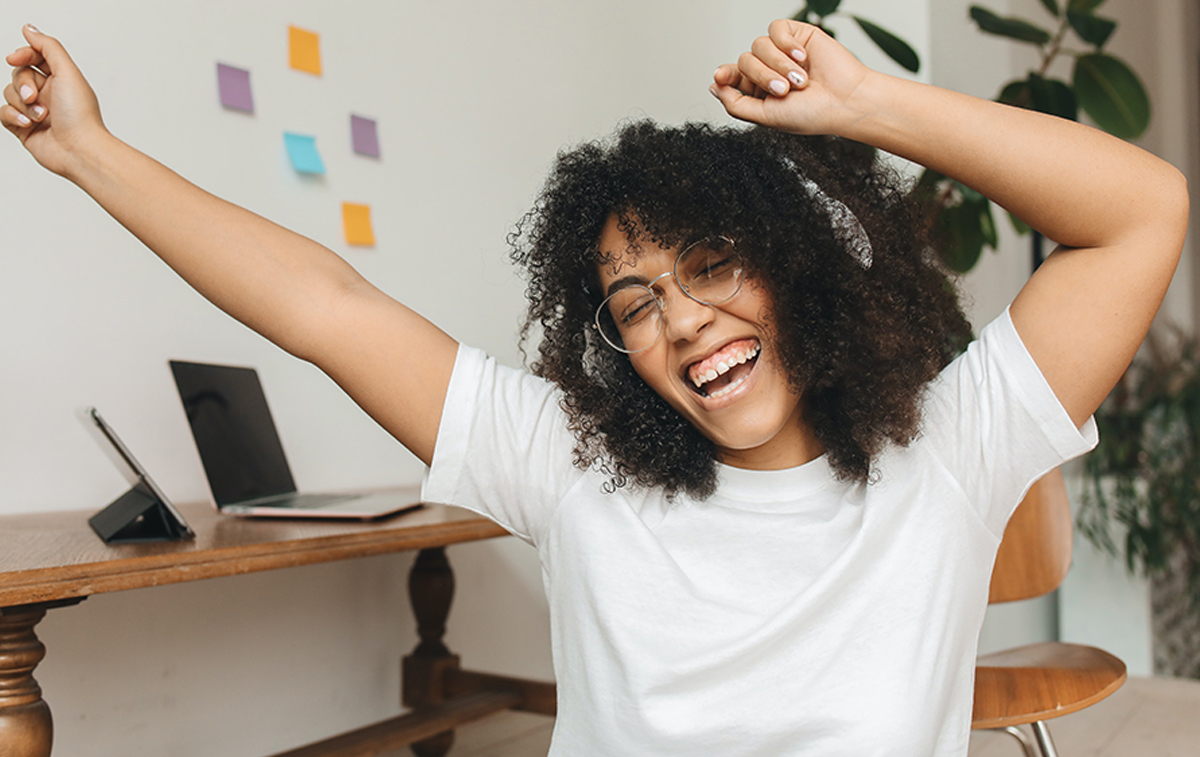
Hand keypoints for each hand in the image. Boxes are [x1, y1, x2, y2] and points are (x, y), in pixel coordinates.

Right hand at [3, 25, 106, 176]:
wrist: (79, 150)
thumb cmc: (80, 115)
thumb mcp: (68, 72)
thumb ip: (48, 47)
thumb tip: (29, 29)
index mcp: (61, 79)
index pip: (33, 57)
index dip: (22, 54)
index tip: (15, 58)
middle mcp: (48, 93)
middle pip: (18, 74)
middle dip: (23, 83)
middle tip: (35, 96)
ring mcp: (35, 110)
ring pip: (9, 93)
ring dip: (22, 104)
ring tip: (41, 116)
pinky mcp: (23, 128)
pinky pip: (4, 113)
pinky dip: (14, 117)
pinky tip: (29, 124)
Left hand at [710, 20, 871, 136]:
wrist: (845, 101)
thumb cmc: (811, 114)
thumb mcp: (766, 117)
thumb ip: (736, 104)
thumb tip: (714, 87)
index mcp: (757, 91)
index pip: (732, 77)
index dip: (725, 74)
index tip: (721, 76)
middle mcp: (768, 70)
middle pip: (744, 61)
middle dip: (762, 76)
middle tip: (784, 90)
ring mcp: (781, 52)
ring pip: (758, 45)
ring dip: (778, 64)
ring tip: (800, 80)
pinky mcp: (797, 35)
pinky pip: (776, 29)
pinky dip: (786, 43)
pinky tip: (802, 57)